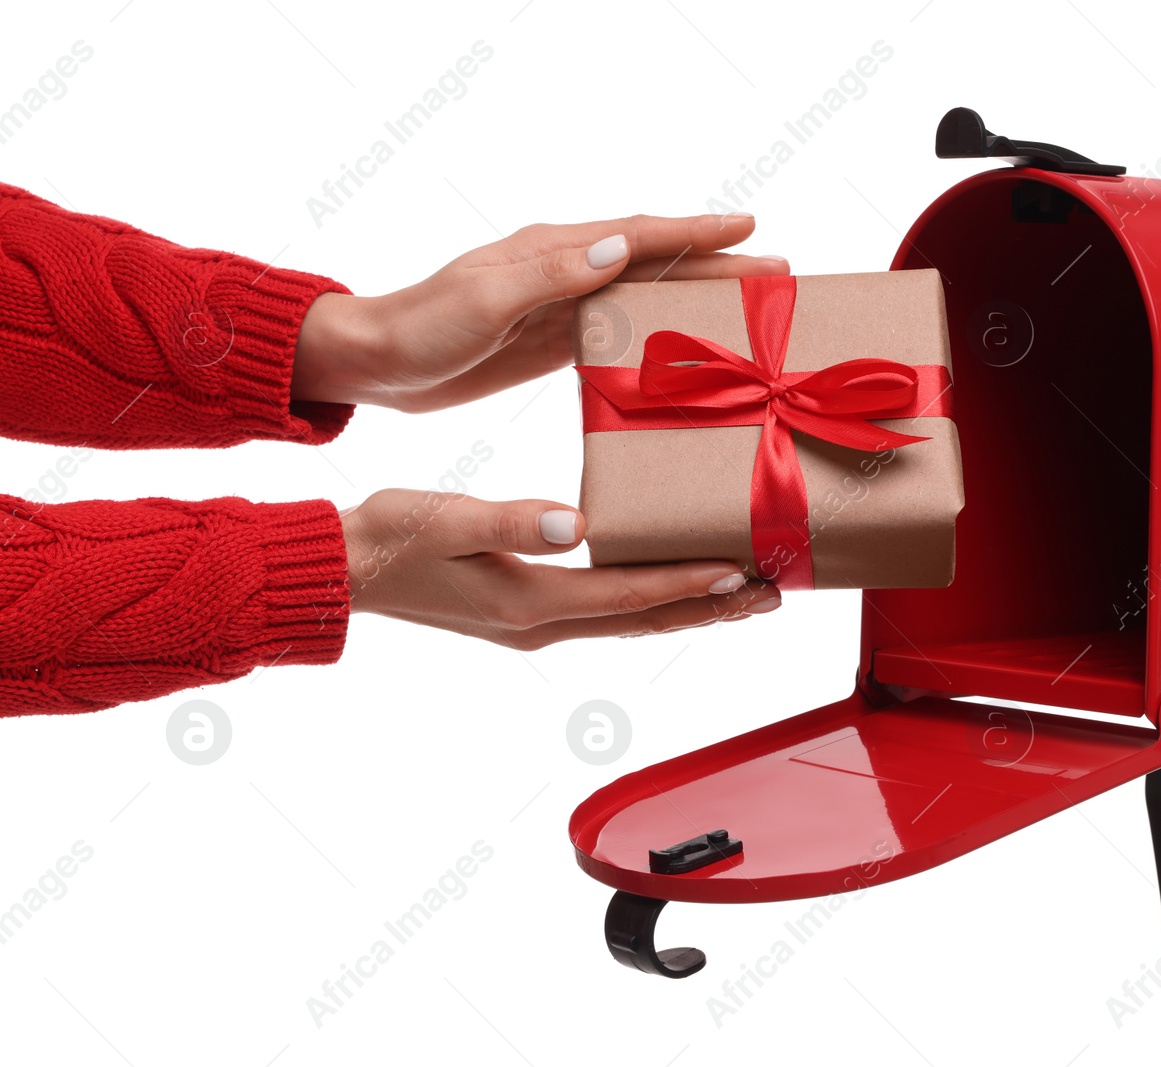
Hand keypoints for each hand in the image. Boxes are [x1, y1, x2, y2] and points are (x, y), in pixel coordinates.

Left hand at [292, 213, 786, 412]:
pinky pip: (619, 333)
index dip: (696, 233)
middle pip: (656, 263)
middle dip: (716, 265)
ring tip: (748, 308)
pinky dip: (658, 336)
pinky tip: (685, 350)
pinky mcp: (551, 341)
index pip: (639, 235)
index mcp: (552, 251)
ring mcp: (560, 305)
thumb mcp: (484, 301)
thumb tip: (618, 248)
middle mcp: (564, 269)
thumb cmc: (423, 328)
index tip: (749, 229)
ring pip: (645, 297)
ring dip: (695, 300)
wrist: (377, 362)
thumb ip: (550, 276)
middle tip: (776, 272)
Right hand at [340, 489, 779, 648]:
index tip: (739, 572)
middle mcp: (544, 624)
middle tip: (772, 594)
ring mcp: (538, 624)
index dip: (687, 584)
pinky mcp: (529, 611)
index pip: (629, 596)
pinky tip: (673, 582)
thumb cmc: (391, 537)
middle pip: (647, 620)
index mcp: (530, 602)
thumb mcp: (445, 519)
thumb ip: (510, 521)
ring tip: (744, 591)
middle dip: (713, 608)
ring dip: (691, 608)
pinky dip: (653, 599)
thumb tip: (572, 524)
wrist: (345, 570)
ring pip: (633, 619)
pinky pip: (610, 610)